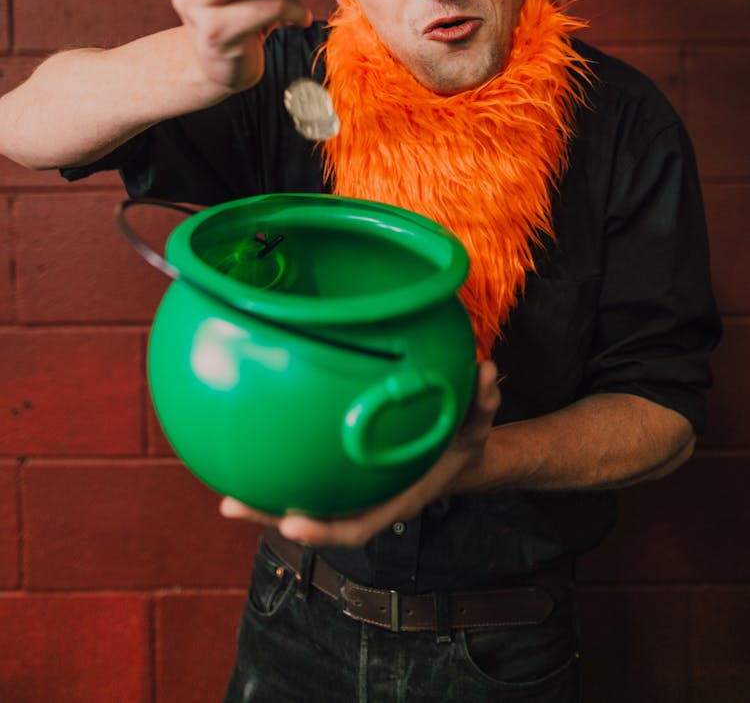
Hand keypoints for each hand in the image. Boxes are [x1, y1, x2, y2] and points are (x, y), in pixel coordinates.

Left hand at [220, 360, 500, 547]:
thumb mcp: (479, 423)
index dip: (323, 531)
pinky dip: (280, 472)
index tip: (293, 524)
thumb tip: (487, 369)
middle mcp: (367, 501)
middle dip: (271, 517)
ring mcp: (351, 492)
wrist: (456, 454)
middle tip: (231, 504)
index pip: (356, 526)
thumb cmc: (463, 441)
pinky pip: (307, 476)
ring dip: (264, 500)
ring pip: (302, 503)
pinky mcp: (342, 477)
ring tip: (224, 489)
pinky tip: (249, 449)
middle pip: (314, 521)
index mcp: (395, 500)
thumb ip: (484, 401)